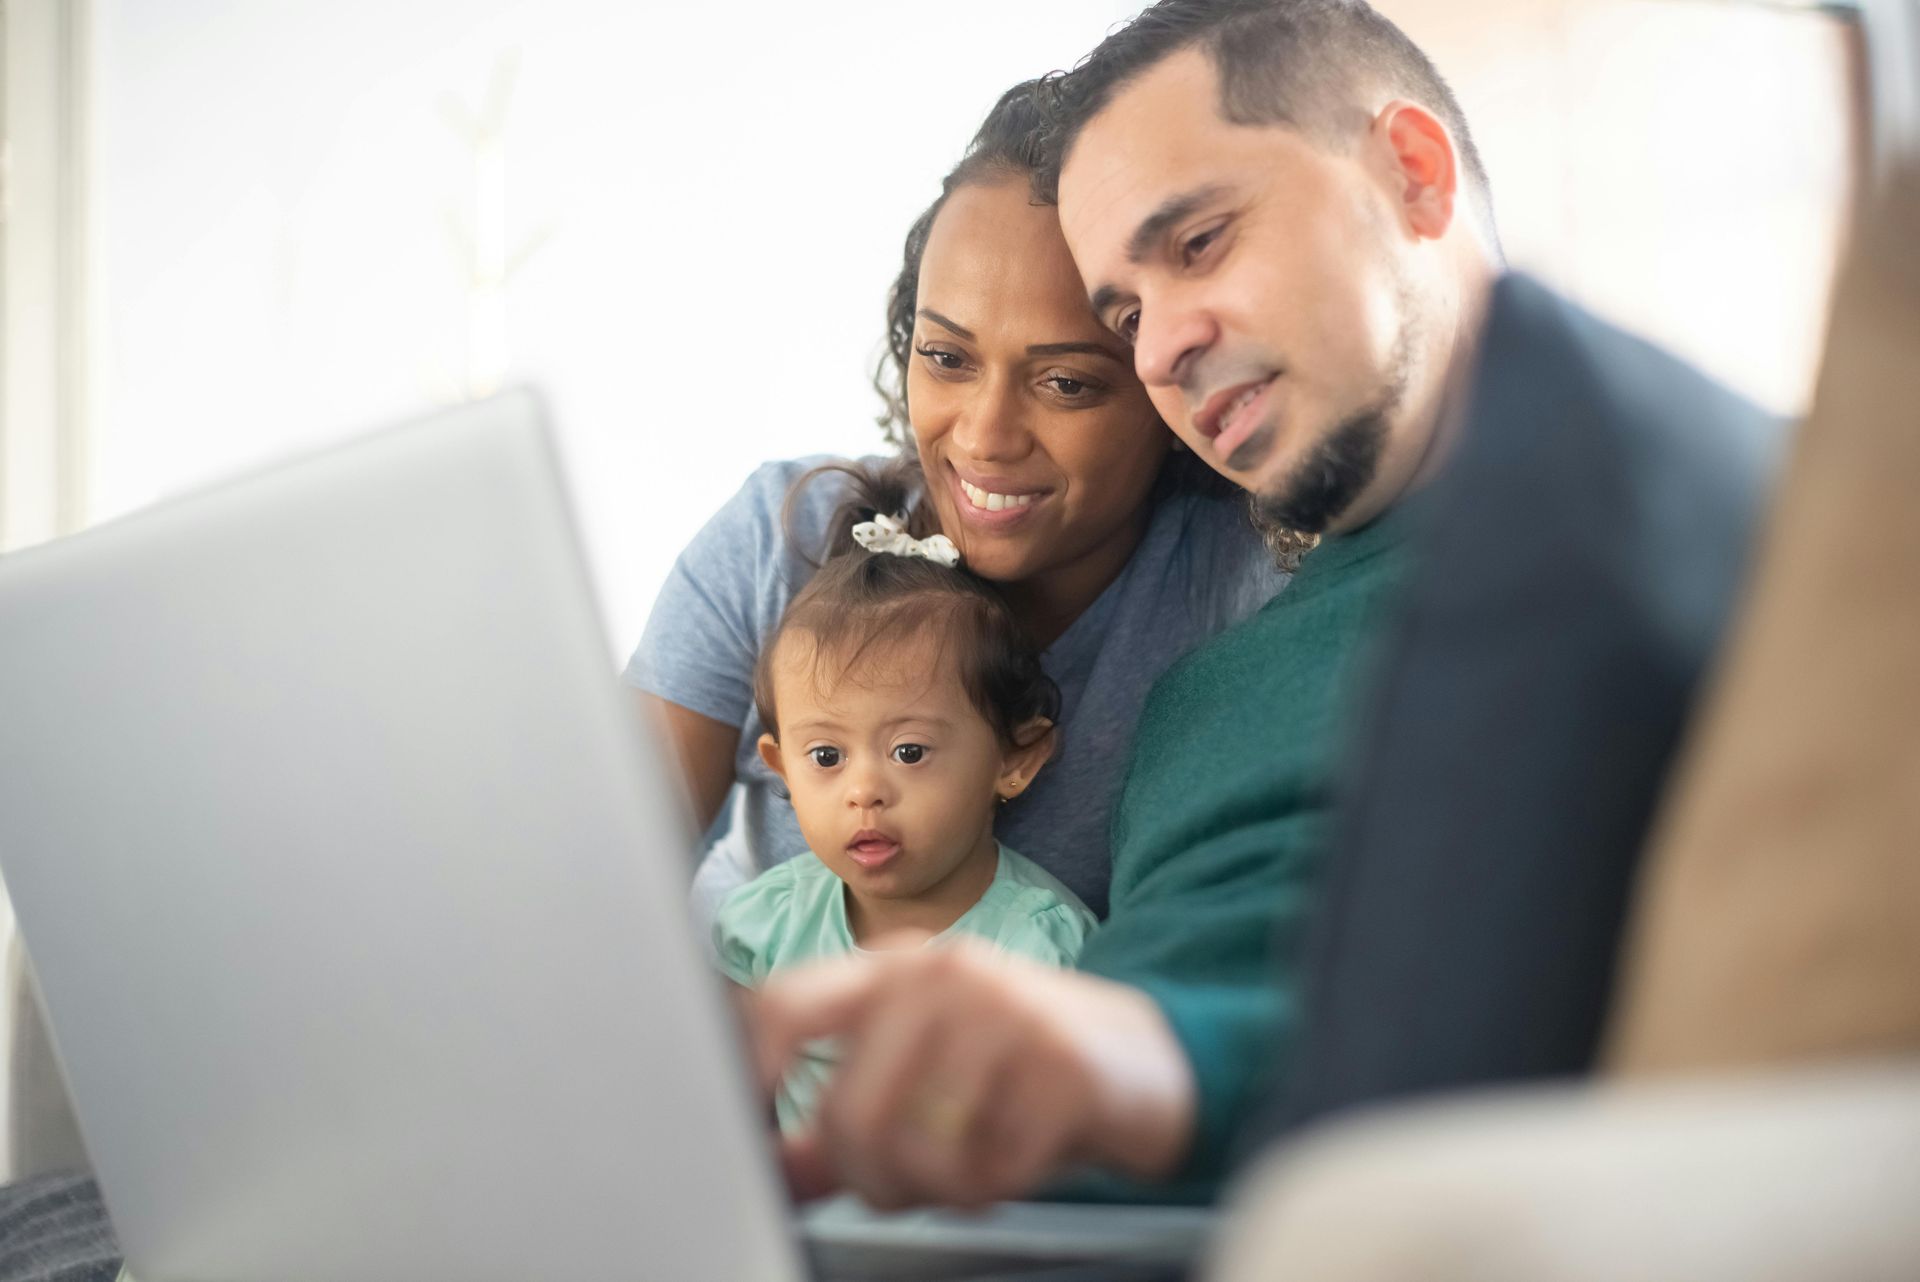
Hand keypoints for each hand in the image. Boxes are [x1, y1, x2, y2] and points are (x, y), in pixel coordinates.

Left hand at [749, 938, 1195, 1209]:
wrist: (1150, 1056)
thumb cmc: (1020, 1063)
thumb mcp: (928, 1072)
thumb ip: (845, 1116)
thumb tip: (773, 1167)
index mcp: (894, 970)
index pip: (786, 1005)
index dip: (750, 1074)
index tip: (752, 1130)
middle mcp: (942, 978)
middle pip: (848, 1112)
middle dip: (867, 1177)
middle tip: (900, 1187)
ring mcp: (1005, 1017)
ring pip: (916, 1151)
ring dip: (937, 1189)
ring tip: (968, 1170)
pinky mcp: (1061, 1069)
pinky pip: (991, 1172)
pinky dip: (998, 1188)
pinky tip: (1020, 1158)